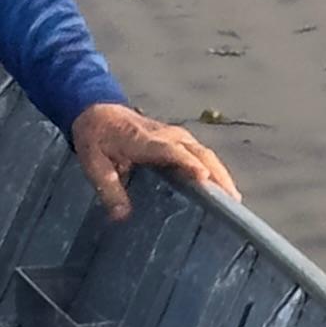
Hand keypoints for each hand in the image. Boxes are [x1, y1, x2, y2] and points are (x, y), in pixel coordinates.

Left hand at [71, 101, 241, 222]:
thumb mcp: (92, 163)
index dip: (188, 163)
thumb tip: (122, 216)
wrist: (96, 110)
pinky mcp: (179, 140)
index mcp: (143, 139)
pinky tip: (222, 189)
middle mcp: (166, 135)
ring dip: (220, 173)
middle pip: (198, 153)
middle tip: (231, 201)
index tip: (203, 178)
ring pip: (204, 153)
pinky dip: (214, 169)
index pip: (170, 151)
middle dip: (216, 174)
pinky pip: (201, 154)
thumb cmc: (95, 137)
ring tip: (233, 200)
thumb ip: (108, 189)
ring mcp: (175, 136)